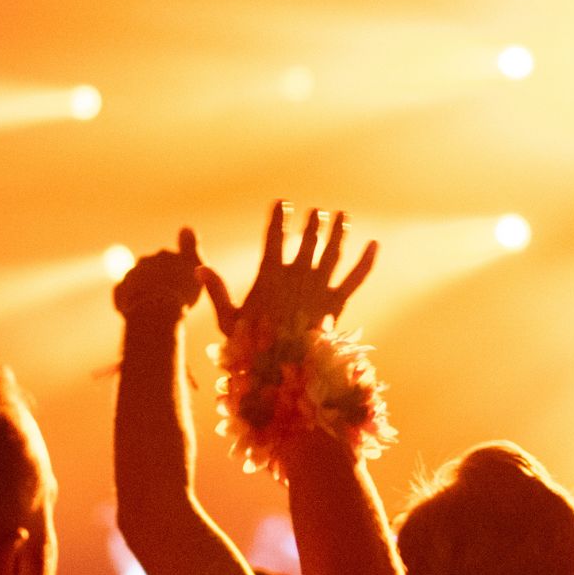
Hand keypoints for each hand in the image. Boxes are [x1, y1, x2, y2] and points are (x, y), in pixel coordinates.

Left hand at [114, 228, 205, 321]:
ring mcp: (131, 274)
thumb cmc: (181, 288)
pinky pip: (125, 296)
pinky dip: (130, 302)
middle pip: (152, 269)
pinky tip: (141, 313)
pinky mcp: (119, 291)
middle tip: (169, 299)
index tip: (177, 278)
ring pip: (138, 282)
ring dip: (145, 291)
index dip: (173, 266)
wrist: (154, 308)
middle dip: (158, 280)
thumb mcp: (195, 265)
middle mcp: (146, 260)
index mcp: (165, 254)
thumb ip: (190, 245)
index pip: (168, 257)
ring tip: (156, 309)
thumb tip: (185, 226)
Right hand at [202, 202, 376, 336]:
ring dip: (339, 232)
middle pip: (308, 241)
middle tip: (318, 212)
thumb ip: (217, 292)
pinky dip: (366, 261)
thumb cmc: (252, 348)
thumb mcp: (229, 321)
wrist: (284, 371)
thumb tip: (198, 268)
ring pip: (332, 252)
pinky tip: (374, 244)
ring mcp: (319, 288)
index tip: (282, 203)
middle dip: (313, 224)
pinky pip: (355, 278)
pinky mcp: (337, 302)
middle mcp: (297, 276)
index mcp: (269, 276)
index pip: (274, 238)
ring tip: (343, 216)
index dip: (278, 218)